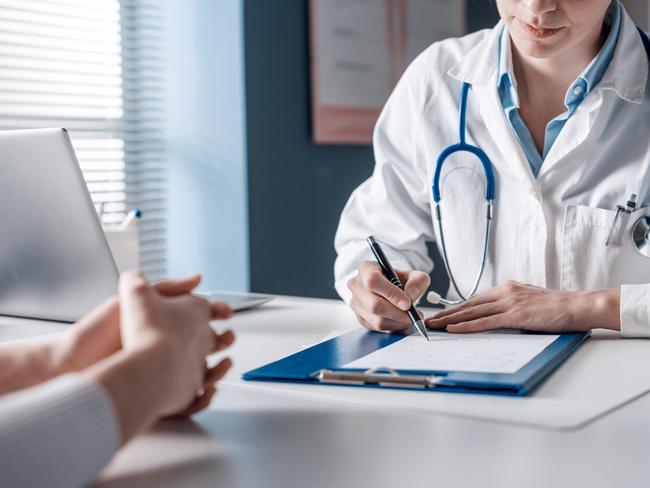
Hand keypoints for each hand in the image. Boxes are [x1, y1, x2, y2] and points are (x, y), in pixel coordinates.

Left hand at [84, 271, 234, 443]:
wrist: (75, 362)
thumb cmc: (100, 330)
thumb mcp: (138, 297)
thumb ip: (170, 287)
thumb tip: (199, 278)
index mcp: (162, 327)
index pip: (197, 322)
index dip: (214, 316)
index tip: (226, 312)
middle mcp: (165, 351)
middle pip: (204, 349)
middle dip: (222, 345)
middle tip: (229, 339)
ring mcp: (163, 375)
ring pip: (202, 376)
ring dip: (218, 372)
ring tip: (222, 366)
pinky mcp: (158, 398)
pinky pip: (188, 402)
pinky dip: (202, 398)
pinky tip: (206, 391)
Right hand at [347, 261, 429, 331]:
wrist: (388, 287)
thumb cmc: (397, 279)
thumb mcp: (411, 274)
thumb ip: (417, 281)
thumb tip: (411, 296)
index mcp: (365, 269)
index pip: (373, 281)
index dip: (391, 293)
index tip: (407, 303)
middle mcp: (356, 285)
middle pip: (374, 305)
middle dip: (398, 313)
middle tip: (414, 314)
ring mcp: (355, 303)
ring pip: (377, 320)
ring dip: (398, 322)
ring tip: (411, 317)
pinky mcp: (360, 318)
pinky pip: (378, 328)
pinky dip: (394, 327)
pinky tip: (401, 320)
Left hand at [425, 281, 620, 332]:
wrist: (579, 305)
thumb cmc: (558, 307)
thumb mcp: (530, 301)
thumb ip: (512, 304)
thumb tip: (499, 315)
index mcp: (507, 288)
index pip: (475, 299)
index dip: (456, 308)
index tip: (441, 314)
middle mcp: (504, 292)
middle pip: (468, 304)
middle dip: (446, 313)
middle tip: (428, 320)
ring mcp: (508, 303)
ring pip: (471, 312)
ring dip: (449, 320)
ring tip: (433, 326)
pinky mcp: (515, 316)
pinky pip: (484, 322)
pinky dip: (466, 326)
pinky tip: (452, 329)